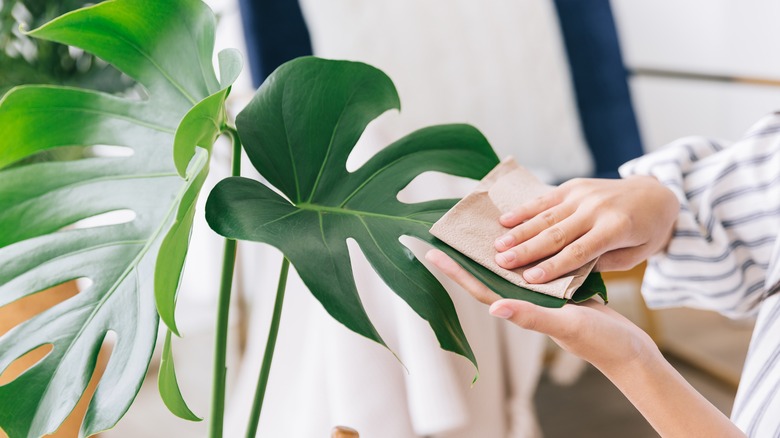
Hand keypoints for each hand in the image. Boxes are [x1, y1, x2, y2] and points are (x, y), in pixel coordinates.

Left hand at [425, 249, 657, 373]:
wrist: (629, 350)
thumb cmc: (599, 343)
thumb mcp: (566, 325)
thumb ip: (531, 317)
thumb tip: (494, 308)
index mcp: (521, 310)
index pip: (481, 289)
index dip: (457, 272)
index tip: (433, 252)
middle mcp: (526, 303)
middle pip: (489, 276)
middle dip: (468, 257)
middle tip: (447, 233)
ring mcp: (542, 297)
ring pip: (511, 271)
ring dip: (493, 252)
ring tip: (478, 229)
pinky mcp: (560, 291)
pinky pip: (535, 268)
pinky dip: (525, 252)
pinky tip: (523, 237)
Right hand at [493, 175, 678, 282]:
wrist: (656, 193)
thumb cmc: (646, 232)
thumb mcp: (635, 255)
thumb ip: (602, 262)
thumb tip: (568, 272)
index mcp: (616, 229)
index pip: (579, 252)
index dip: (553, 266)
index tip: (529, 279)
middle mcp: (596, 209)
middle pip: (556, 234)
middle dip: (526, 250)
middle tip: (501, 263)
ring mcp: (584, 194)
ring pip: (546, 216)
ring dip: (519, 232)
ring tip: (497, 245)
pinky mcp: (574, 186)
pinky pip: (546, 199)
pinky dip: (524, 210)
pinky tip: (504, 220)